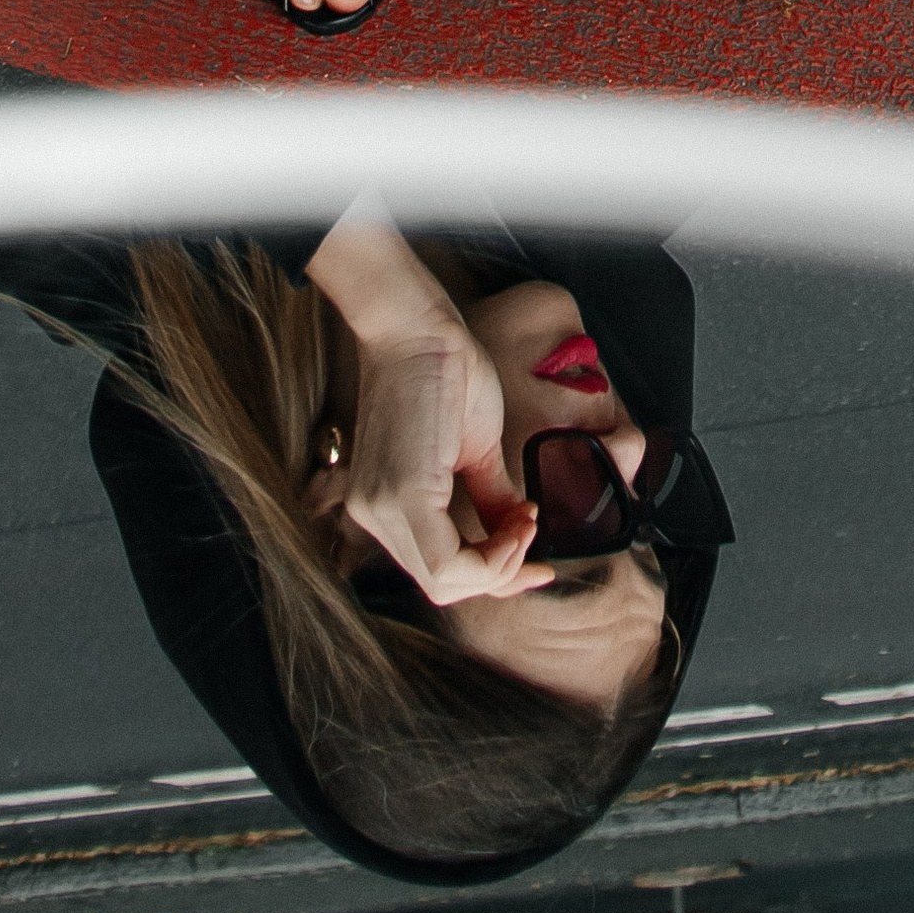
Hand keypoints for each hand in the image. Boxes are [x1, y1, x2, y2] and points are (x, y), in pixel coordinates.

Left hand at [302, 203, 555, 608]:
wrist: (421, 327)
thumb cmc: (446, 372)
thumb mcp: (476, 450)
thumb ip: (491, 499)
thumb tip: (519, 533)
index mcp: (387, 506)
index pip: (440, 572)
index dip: (496, 575)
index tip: (538, 562)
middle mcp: (374, 516)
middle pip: (444, 585)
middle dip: (502, 572)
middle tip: (538, 540)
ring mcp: (381, 510)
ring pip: (445, 582)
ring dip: (501, 562)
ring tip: (530, 518)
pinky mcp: (400, 498)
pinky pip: (448, 563)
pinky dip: (493, 554)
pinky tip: (522, 518)